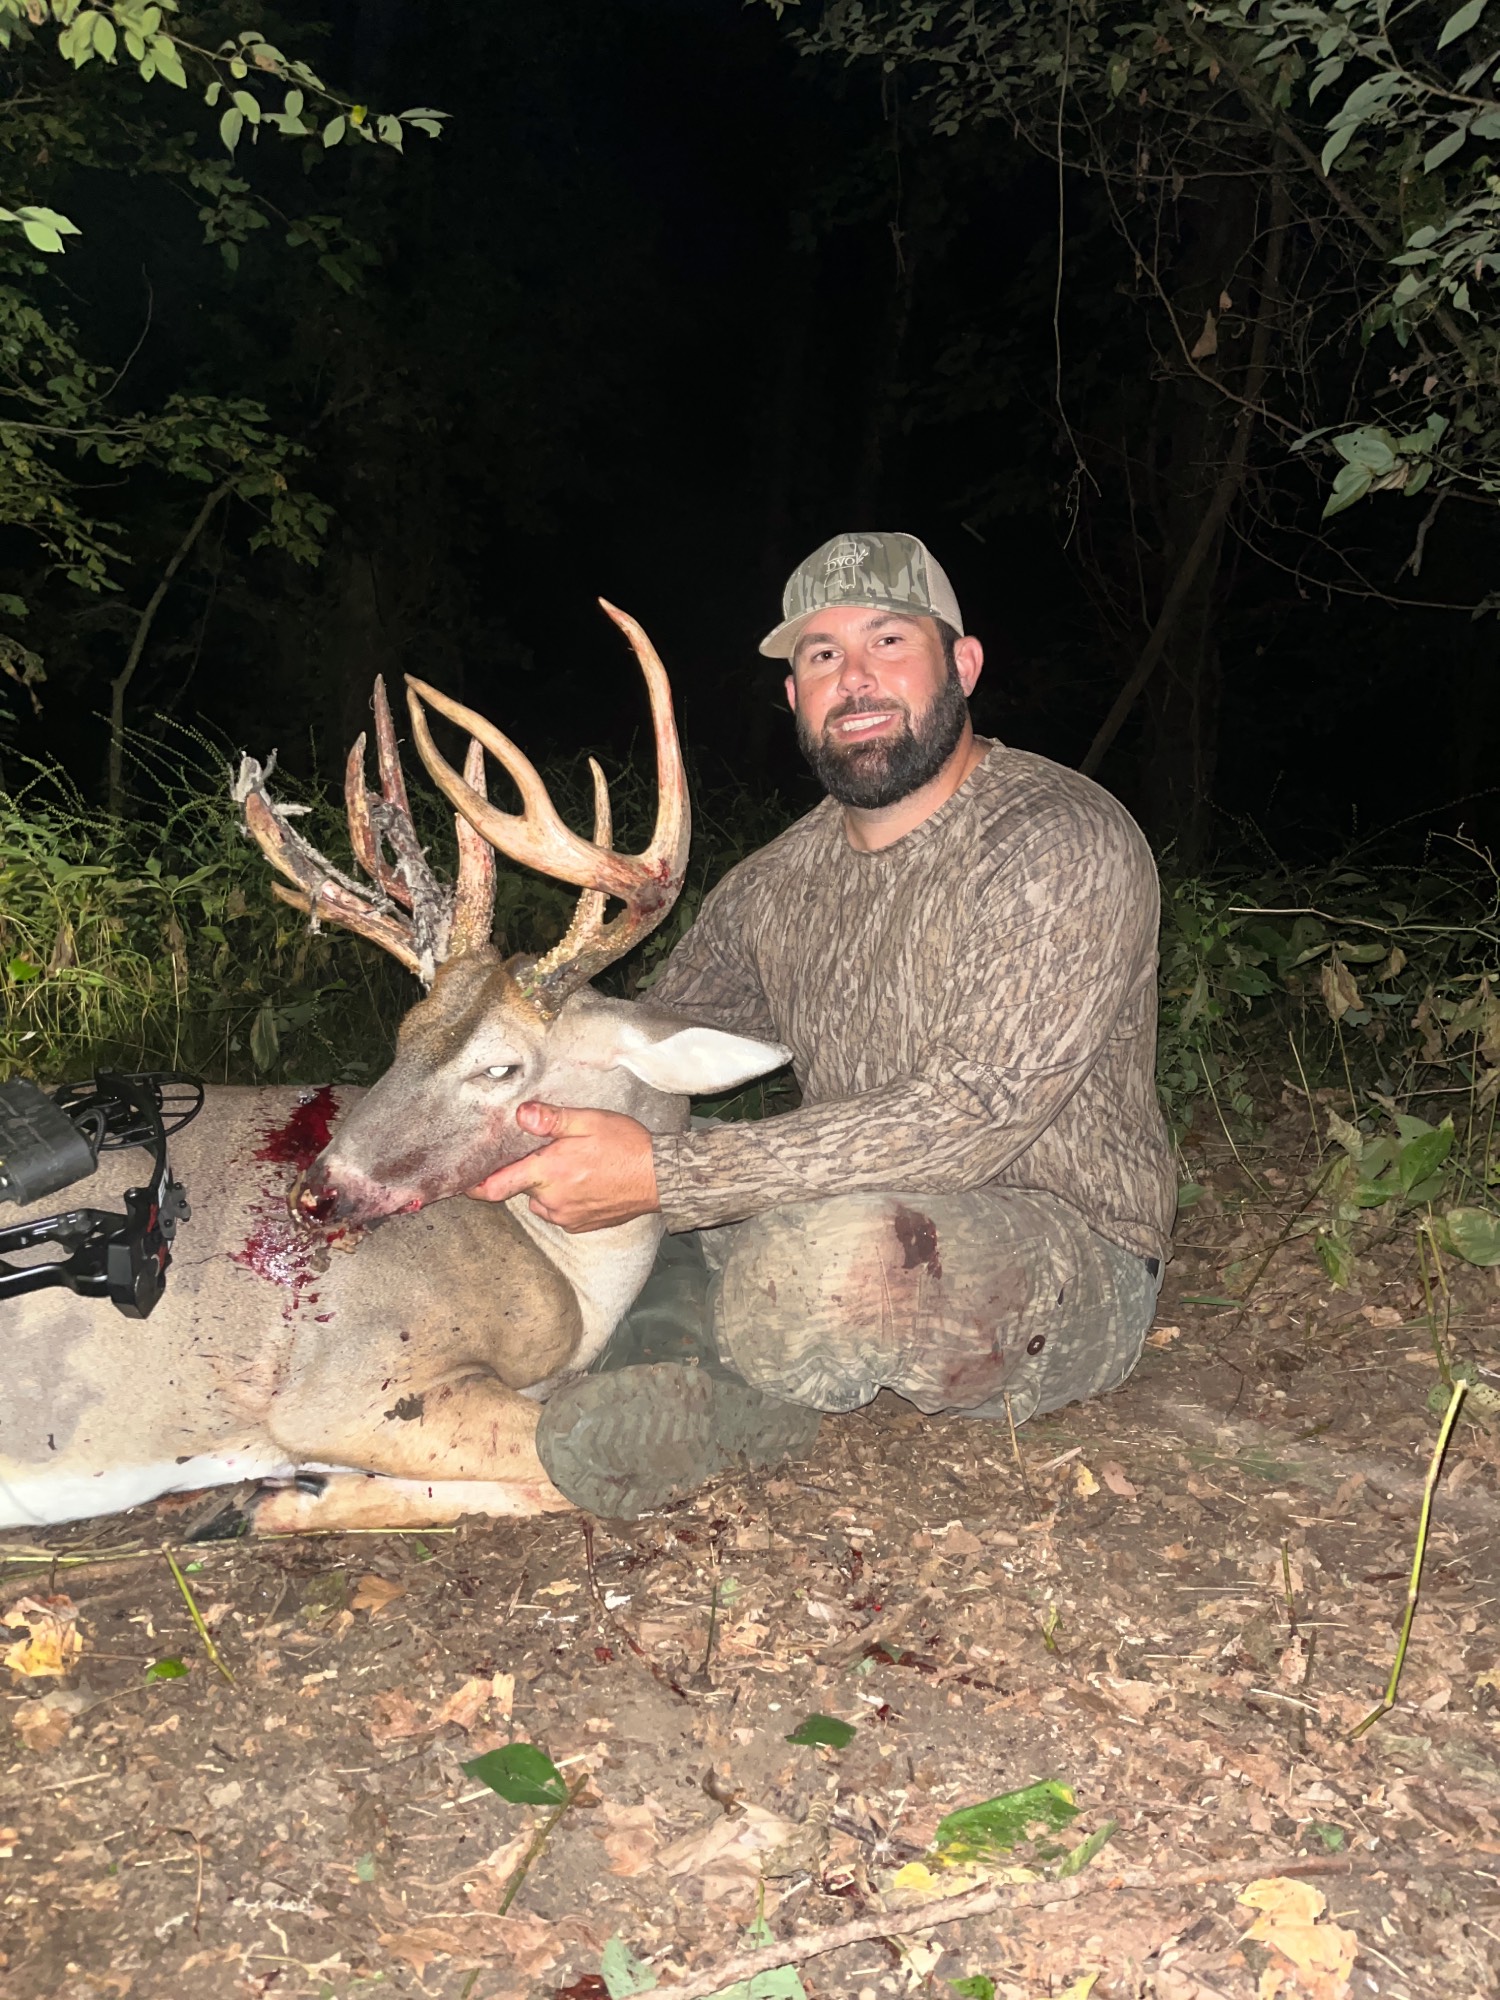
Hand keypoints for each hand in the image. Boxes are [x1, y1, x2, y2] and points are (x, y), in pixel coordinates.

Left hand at [466, 1102, 659, 1231]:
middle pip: (523, 1189)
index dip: (476, 1185)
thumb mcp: (589, 1121)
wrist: (660, 1178)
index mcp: (548, 1173)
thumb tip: (521, 1115)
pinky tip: (586, 1183)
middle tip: (549, 1156)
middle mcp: (552, 1200)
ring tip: (574, 1167)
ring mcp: (566, 1217)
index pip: (497, 1186)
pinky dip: (565, 1199)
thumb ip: (551, 1120)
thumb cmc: (626, 1146)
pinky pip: (560, 1212)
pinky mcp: (581, 1226)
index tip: (462, 1183)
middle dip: (529, 1173)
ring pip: (542, 1201)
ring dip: (548, 1187)